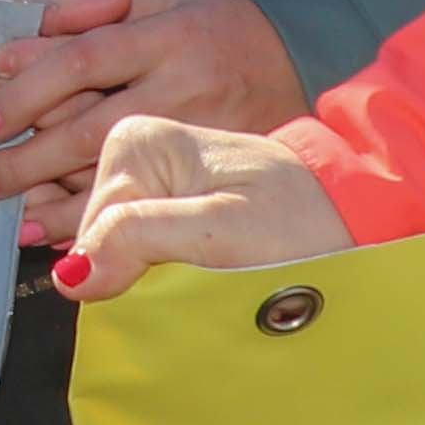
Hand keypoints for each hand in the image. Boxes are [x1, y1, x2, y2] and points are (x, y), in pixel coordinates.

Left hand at [0, 0, 302, 243]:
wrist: (312, 62)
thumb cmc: (226, 29)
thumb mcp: (168, 1)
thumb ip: (91, 9)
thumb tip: (19, 7)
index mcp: (168, 36)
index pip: (83, 60)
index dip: (28, 88)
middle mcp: (183, 87)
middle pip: (90, 126)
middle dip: (28, 158)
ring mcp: (203, 136)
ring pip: (118, 176)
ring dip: (58, 203)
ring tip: (9, 218)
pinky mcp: (218, 173)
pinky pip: (151, 206)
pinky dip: (104, 223)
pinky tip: (65, 238)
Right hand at [58, 113, 355, 300]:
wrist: (353, 218)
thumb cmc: (303, 220)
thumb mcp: (224, 232)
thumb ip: (141, 239)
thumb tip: (70, 276)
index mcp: (136, 142)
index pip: (92, 230)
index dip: (123, 270)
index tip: (182, 276)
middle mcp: (132, 156)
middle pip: (96, 241)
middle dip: (133, 276)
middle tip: (201, 278)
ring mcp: (146, 184)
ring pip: (112, 255)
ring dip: (147, 283)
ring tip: (206, 277)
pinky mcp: (163, 212)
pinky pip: (134, 257)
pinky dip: (158, 281)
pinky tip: (192, 280)